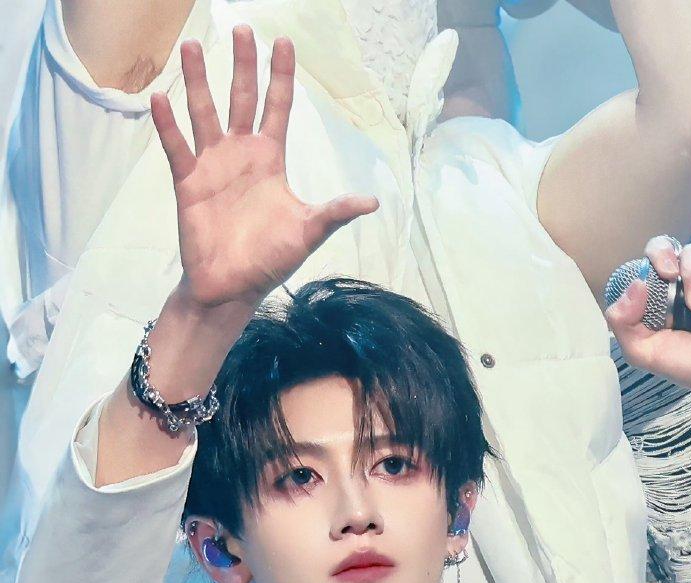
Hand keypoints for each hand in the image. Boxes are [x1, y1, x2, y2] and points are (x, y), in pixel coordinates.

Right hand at [151, 26, 378, 310]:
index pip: (277, 107)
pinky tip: (159, 98)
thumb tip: (372, 202)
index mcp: (270, 159)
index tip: (282, 42)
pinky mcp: (188, 182)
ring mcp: (212, 165)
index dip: (280, 76)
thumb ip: (334, 212)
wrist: (233, 288)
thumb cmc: (270, 260)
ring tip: (190, 46)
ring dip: (197, 81)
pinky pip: (176, 146)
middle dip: (241, 64)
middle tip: (240, 28)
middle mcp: (240, 154)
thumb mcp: (308, 233)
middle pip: (241, 98)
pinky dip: (167, 124)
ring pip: (203, 112)